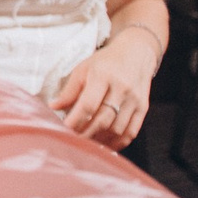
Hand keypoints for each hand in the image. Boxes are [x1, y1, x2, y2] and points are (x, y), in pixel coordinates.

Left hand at [50, 28, 156, 150]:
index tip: (64, 130)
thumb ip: (70, 90)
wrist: (136, 53)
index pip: (88, 104)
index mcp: (104, 76)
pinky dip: (118, 142)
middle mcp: (122, 88)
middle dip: (86, 134)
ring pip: (117, 128)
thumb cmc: (106, 61)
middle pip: (103, 119)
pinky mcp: (143, 108)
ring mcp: (134, 99)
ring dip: (100, 140)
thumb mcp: (84, 69)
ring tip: (87, 144)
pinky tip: (105, 145)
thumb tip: (53, 107)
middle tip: (73, 141)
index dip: (75, 120)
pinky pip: (131, 131)